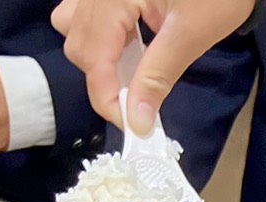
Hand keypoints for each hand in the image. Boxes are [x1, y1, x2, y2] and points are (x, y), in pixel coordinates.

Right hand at [52, 0, 251, 134]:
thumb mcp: (190, 34)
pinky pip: (84, 12)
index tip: (133, 125)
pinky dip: (101, 35)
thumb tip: (137, 121)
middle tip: (141, 96)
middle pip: (79, 45)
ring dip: (100, 57)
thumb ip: (158, 76)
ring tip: (137, 65)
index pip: (93, 58)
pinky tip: (130, 40)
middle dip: (106, 79)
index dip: (108, 98)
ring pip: (75, 28)